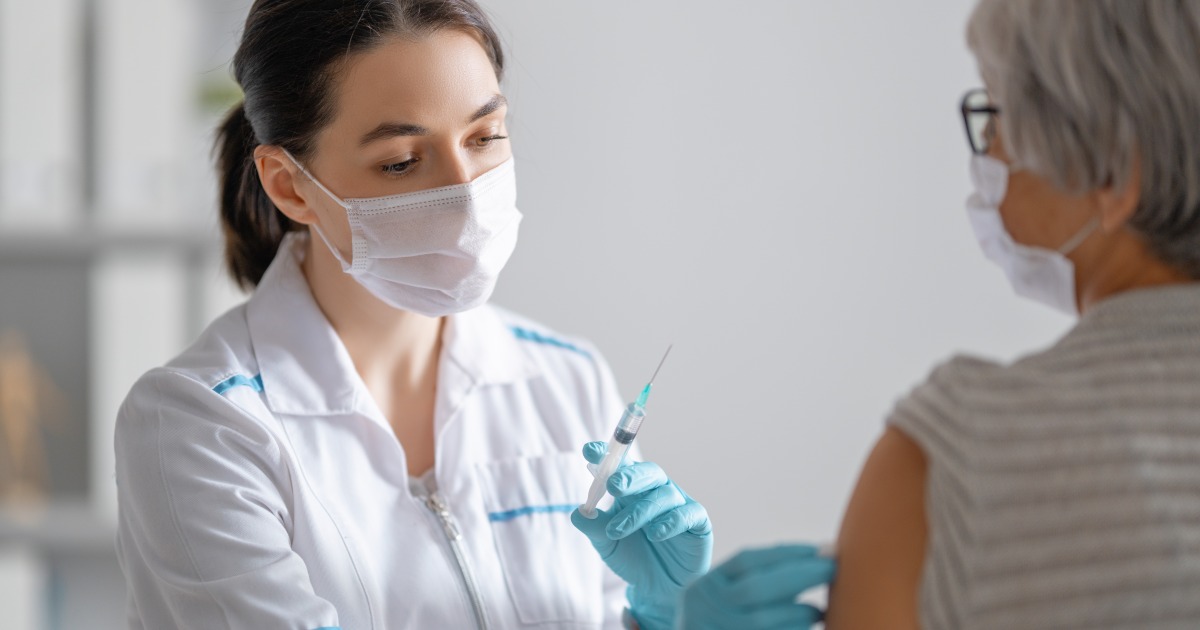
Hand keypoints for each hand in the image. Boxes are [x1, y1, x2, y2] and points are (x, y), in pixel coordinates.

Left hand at [570, 441, 712, 629]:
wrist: (657, 588)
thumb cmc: (632, 557)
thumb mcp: (607, 544)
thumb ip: (594, 527)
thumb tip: (578, 512)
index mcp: (633, 489)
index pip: (622, 464)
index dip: (608, 455)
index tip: (589, 451)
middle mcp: (657, 491)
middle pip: (649, 472)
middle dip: (630, 476)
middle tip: (613, 486)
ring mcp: (679, 504)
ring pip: (664, 496)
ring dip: (639, 512)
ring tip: (617, 530)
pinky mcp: (697, 522)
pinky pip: (687, 513)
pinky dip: (671, 522)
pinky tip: (655, 534)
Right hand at [679, 544, 835, 629]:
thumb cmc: (727, 617)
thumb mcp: (727, 594)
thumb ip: (761, 578)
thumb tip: (821, 555)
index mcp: (706, 586)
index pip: (746, 561)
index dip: (786, 553)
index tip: (822, 548)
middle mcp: (708, 608)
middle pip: (755, 588)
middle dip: (799, 575)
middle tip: (833, 566)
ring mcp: (718, 629)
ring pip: (762, 620)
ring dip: (800, 612)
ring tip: (820, 609)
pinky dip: (794, 629)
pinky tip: (810, 624)